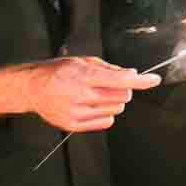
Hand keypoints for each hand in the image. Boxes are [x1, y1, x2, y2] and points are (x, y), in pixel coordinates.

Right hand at [0, 56, 160, 132]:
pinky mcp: (74, 125)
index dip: (142, 81)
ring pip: (116, 109)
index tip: (154, 80)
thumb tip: (133, 74)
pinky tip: (93, 106)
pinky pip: (106, 122)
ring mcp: (77, 112)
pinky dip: (106, 114)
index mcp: (84, 76)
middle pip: (123, 96)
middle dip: (124, 90)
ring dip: (114, 102)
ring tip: (96, 95)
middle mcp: (81, 95)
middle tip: (111, 85)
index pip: (122, 80)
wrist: (32, 88)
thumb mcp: (83, 61)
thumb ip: (109, 68)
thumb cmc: (58, 71)